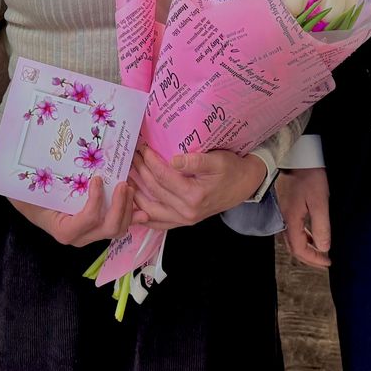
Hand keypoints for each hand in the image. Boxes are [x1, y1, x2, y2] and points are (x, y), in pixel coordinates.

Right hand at [10, 177, 138, 246]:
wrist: (27, 203)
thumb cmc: (28, 196)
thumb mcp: (31, 192)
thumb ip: (41, 183)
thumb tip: (42, 160)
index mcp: (64, 230)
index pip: (88, 219)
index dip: (97, 201)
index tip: (97, 179)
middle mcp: (80, 237)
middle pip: (109, 228)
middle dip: (121, 206)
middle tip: (123, 183)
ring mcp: (90, 234)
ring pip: (118, 229)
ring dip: (128, 209)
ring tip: (130, 188)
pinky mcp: (96, 227)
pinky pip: (117, 225)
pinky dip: (131, 216)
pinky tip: (141, 208)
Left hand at [129, 145, 264, 231]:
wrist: (244, 185)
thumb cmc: (230, 169)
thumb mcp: (217, 160)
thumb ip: (196, 161)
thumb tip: (174, 160)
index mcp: (195, 196)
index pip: (164, 177)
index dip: (151, 161)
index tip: (142, 147)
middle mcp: (187, 212)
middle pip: (155, 190)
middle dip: (141, 171)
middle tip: (132, 156)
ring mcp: (184, 219)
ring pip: (151, 209)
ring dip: (136, 194)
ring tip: (126, 176)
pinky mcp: (183, 221)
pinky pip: (159, 223)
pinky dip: (144, 216)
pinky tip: (132, 207)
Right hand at [275, 167, 330, 267]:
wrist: (297, 155)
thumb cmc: (309, 176)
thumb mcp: (319, 202)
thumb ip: (321, 226)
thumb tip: (324, 248)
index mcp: (291, 220)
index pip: (299, 249)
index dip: (313, 259)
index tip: (328, 262)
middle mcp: (285, 218)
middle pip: (293, 246)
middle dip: (309, 257)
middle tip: (324, 263)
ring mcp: (285, 211)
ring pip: (293, 238)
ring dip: (306, 248)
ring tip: (321, 252)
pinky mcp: (287, 205)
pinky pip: (294, 228)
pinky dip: (304, 236)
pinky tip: (313, 234)